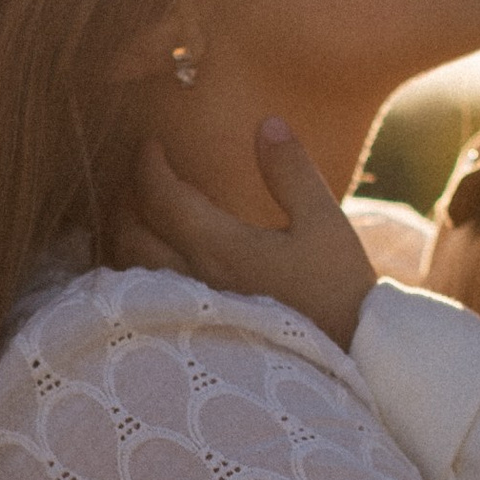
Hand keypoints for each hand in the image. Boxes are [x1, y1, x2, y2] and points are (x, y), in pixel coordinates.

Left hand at [117, 119, 377, 350]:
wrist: (353, 356)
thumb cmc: (339, 289)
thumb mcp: (325, 223)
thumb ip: (292, 172)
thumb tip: (266, 123)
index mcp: (222, 248)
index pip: (162, 198)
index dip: (147, 165)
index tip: (150, 144)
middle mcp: (195, 279)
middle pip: (131, 236)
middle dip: (126, 200)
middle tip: (140, 179)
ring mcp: (193, 310)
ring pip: (131, 272)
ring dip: (127, 238)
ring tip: (140, 219)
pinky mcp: (200, 331)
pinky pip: (146, 299)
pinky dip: (137, 273)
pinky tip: (153, 265)